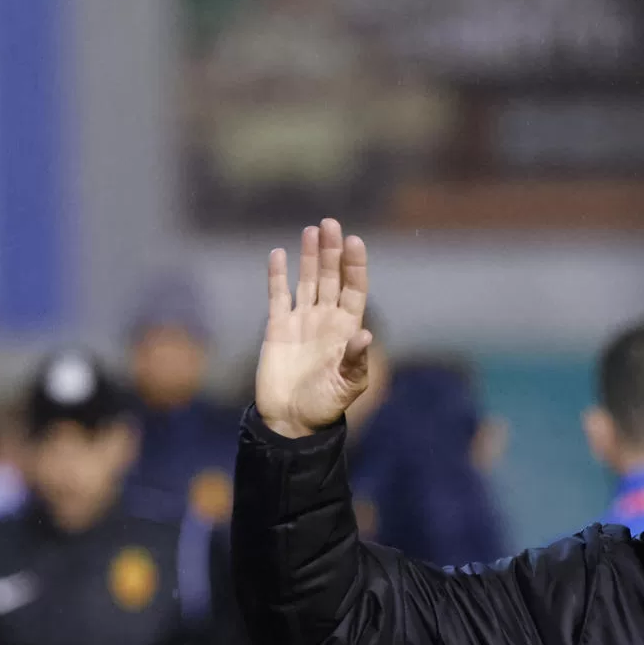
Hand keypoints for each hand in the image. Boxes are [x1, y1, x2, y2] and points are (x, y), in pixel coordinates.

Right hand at [256, 217, 372, 437]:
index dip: (355, 266)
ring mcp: (301, 321)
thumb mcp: (348, 386)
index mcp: (347, 329)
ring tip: (311, 230)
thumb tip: (365, 335)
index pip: (354, 289)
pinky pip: (278, 295)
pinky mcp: (277, 327)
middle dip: (332, 251)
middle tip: (330, 224)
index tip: (355, 241)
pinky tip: (278, 254)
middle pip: (331, 277)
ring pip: (307, 280)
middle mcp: (326, 319)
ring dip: (310, 256)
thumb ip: (356, 361)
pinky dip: (277, 275)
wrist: (291, 420)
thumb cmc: (326, 405)